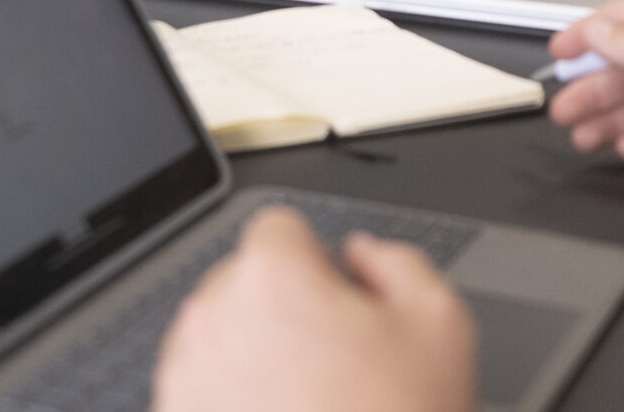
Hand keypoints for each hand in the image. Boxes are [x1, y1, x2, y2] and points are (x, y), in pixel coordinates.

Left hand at [153, 206, 475, 411]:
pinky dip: (227, 402)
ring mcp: (183, 376)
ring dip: (249, 355)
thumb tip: (361, 254)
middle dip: (280, 309)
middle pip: (243, 282)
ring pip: (216, 337)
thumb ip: (399, 263)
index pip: (279, 229)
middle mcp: (213, 318)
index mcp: (273, 278)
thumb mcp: (440, 326)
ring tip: (303, 403)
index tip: (333, 299)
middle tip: (330, 362)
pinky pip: (198, 390)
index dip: (316, 261)